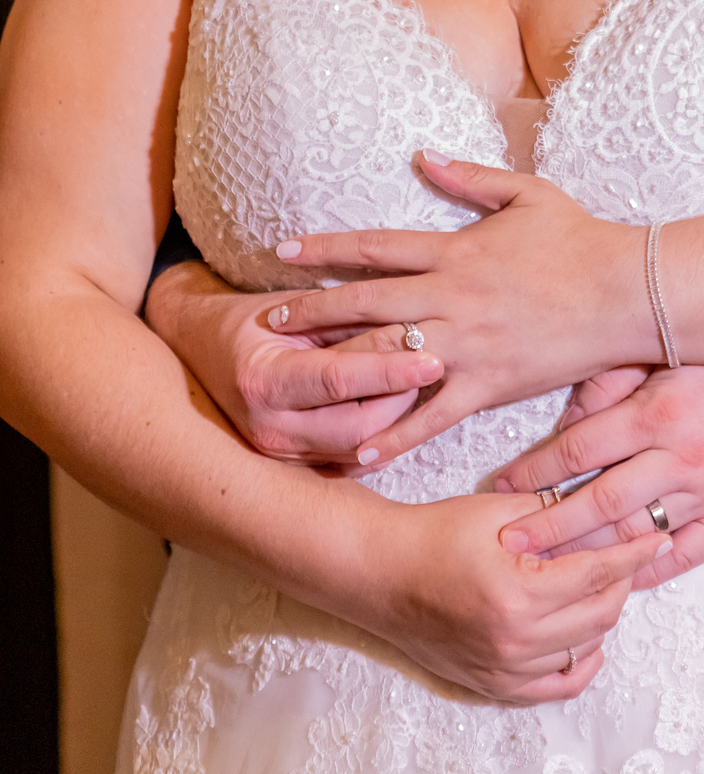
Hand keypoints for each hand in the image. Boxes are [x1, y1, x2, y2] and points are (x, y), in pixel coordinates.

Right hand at [144, 261, 443, 462]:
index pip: (338, 380)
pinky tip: (402, 410)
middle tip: (434, 366)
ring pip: (359, 449)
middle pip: (357, 428)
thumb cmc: (254, 318)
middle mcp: (268, 428)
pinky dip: (381, 436)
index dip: (389, 371)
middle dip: (402, 399)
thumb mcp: (293, 307)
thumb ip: (345, 322)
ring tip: (420, 383)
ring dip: (396, 419)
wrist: (199, 348)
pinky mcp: (295, 466)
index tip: (433, 359)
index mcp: (263, 379)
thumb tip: (409, 329)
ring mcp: (280, 454)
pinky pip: (351, 459)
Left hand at [263, 155, 646, 462]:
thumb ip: (469, 177)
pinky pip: (432, 415)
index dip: (325, 249)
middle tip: (268, 322)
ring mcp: (466, 344)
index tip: (283, 251)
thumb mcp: (526, 194)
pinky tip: (358, 451)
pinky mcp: (488, 384)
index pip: (376, 247)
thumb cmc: (580, 239)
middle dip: (313, 311)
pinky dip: (393, 434)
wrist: (625, 293)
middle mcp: (451, 298)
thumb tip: (422, 155)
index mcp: (456, 251)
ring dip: (336, 369)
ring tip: (295, 381)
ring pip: (387, 359)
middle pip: (366, 304)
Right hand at [374, 491, 671, 703]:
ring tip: (600, 583)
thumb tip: (607, 511)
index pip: (599, 573)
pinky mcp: (494, 684)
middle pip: (601, 613)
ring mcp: (505, 668)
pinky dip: (580, 662)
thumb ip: (556, 512)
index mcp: (519, 592)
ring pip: (585, 646)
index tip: (655, 536)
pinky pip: (556, 686)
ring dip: (602, 615)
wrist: (382, 572)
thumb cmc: (436, 533)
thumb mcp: (500, 508)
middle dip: (621, 580)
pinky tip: (587, 638)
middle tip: (625, 553)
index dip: (632, 552)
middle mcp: (516, 640)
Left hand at [493, 363, 703, 589]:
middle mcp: (681, 456)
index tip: (503, 486)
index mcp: (658, 410)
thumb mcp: (670, 350)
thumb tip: (568, 419)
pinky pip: (685, 553)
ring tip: (548, 567)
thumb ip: (614, 381)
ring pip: (635, 534)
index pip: (579, 449)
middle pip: (596, 502)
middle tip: (505, 544)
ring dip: (587, 553)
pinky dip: (648, 569)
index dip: (535, 471)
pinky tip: (617, 579)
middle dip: (545, 525)